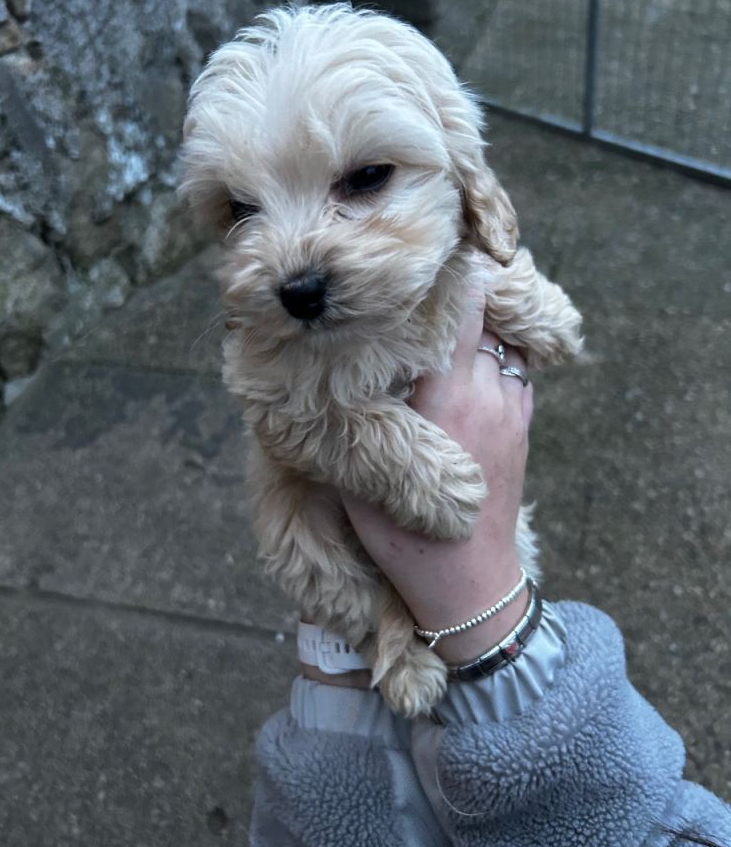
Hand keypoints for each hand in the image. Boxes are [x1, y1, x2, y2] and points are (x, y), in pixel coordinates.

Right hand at [342, 289, 533, 664]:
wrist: (471, 587)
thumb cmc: (406, 539)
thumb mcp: (360, 478)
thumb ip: (353, 422)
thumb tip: (324, 377)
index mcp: (446, 399)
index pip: (458, 311)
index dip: (442, 277)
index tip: (415, 260)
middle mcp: (486, 393)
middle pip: (484, 315)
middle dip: (456, 292)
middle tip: (420, 283)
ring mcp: (512, 408)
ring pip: (504, 338)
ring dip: (478, 323)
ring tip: (442, 315)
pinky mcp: (523, 424)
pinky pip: (515, 367)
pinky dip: (496, 352)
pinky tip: (466, 357)